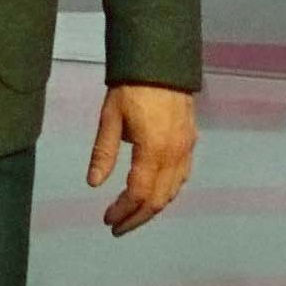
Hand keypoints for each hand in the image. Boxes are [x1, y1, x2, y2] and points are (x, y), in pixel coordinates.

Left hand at [85, 82, 195, 234]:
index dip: (122, 210)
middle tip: (117, 226)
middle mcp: (175, 155)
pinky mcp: (191, 142)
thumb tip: (94, 184)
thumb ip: (104, 152)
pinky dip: (168, 192)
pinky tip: (155, 194)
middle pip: (158, 200)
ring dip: (152, 208)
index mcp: (153, 150)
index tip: (107, 219)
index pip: (139, 193)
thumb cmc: (131, 86)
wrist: (161, 60)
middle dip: (137, 217)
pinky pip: (182, 177)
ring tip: (132, 214)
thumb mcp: (110, 117)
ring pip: (173, 192)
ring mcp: (186, 149)